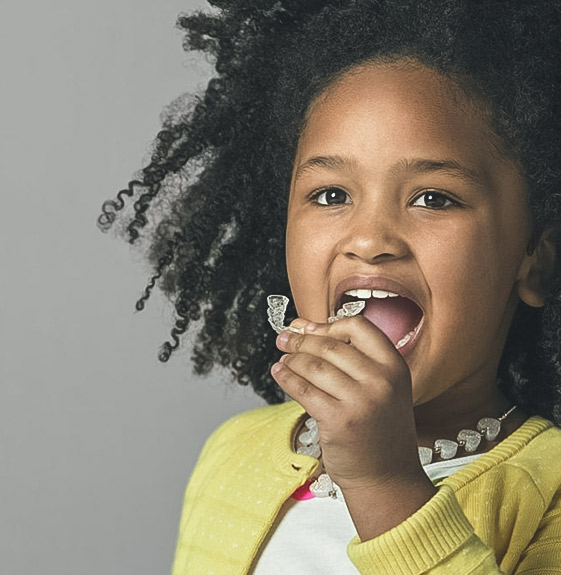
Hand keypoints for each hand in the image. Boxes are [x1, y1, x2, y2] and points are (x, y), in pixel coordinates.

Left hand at [272, 316, 435, 537]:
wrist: (387, 478)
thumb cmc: (379, 430)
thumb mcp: (383, 388)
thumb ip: (354, 360)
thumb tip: (305, 327)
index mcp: (395, 366)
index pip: (358, 327)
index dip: (328, 325)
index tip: (307, 328)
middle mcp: (381, 380)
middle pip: (330, 346)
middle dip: (301, 340)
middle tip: (284, 339)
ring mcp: (361, 401)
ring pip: (314, 366)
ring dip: (292, 359)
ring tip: (282, 359)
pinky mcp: (339, 420)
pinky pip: (304, 390)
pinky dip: (286, 378)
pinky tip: (279, 373)